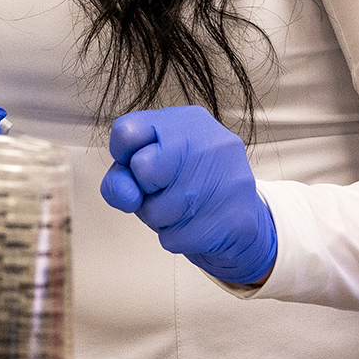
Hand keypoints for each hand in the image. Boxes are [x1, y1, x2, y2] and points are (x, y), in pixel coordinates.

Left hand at [99, 105, 276, 284]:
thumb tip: (128, 197)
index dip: (125, 158)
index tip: (147, 164)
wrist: (238, 224)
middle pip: (141, 167)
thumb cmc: (182, 191)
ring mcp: (228, 179)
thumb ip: (120, 179)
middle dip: (145, 189)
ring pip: (154, 209)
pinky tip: (198, 225)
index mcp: (187, 121)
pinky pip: (173, 237)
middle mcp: (212, 142)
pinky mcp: (234, 219)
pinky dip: (176, 238)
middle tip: (169, 189)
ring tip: (186, 208)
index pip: (126, 131)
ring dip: (159, 218)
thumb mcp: (143, 176)